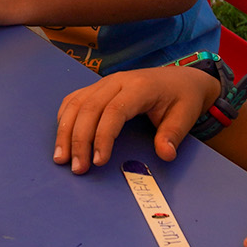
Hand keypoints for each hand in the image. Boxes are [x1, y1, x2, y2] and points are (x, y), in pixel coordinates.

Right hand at [54, 65, 220, 173]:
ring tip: (61, 158)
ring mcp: (105, 82)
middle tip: (77, 168)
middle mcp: (117, 81)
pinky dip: (64, 118)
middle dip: (79, 140)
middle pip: (88, 108)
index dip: (103, 136)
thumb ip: (173, 134)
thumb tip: (165, 154)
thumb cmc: (182, 98)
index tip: (99, 161)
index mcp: (139, 86)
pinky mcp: (98, 88)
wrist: (181, 79)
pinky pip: (74, 99)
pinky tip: (62, 138)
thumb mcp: (186, 115)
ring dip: (65, 131)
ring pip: (76, 103)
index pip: (113, 111)